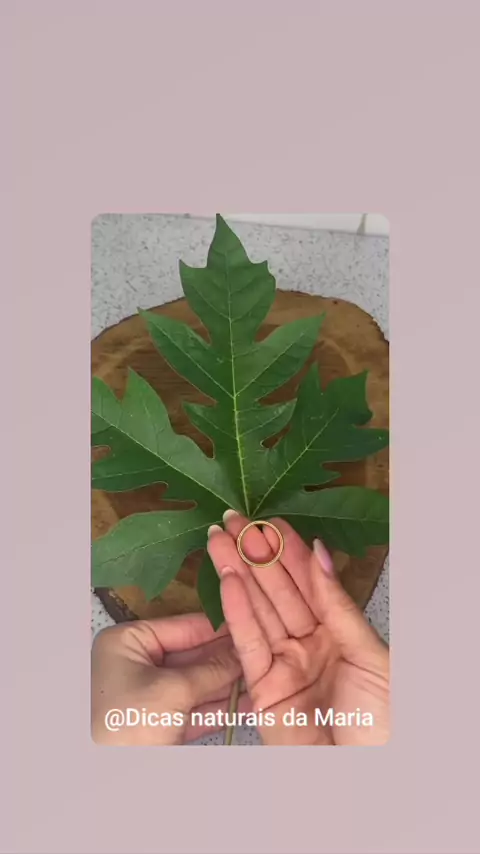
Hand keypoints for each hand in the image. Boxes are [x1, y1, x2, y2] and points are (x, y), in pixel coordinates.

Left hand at [91, 613, 246, 744]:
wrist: (112, 783)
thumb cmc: (130, 722)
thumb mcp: (174, 689)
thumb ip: (211, 670)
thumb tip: (241, 652)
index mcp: (127, 643)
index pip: (180, 627)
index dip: (215, 628)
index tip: (247, 622)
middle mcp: (135, 665)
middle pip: (190, 656)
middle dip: (225, 658)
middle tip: (258, 652)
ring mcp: (147, 696)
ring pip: (195, 684)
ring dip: (227, 683)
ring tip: (260, 674)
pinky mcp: (159, 725)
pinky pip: (193, 709)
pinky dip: (218, 707)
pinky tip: (246, 701)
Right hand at [207, 513, 388, 745]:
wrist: (365, 773)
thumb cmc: (382, 719)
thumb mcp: (370, 653)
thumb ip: (339, 605)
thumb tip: (320, 553)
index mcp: (337, 631)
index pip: (307, 582)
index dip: (288, 550)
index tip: (269, 521)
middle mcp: (307, 642)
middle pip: (275, 590)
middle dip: (254, 554)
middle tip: (232, 520)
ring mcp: (283, 664)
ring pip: (256, 609)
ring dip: (236, 572)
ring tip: (218, 539)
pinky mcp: (262, 688)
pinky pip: (247, 643)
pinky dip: (235, 611)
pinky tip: (227, 581)